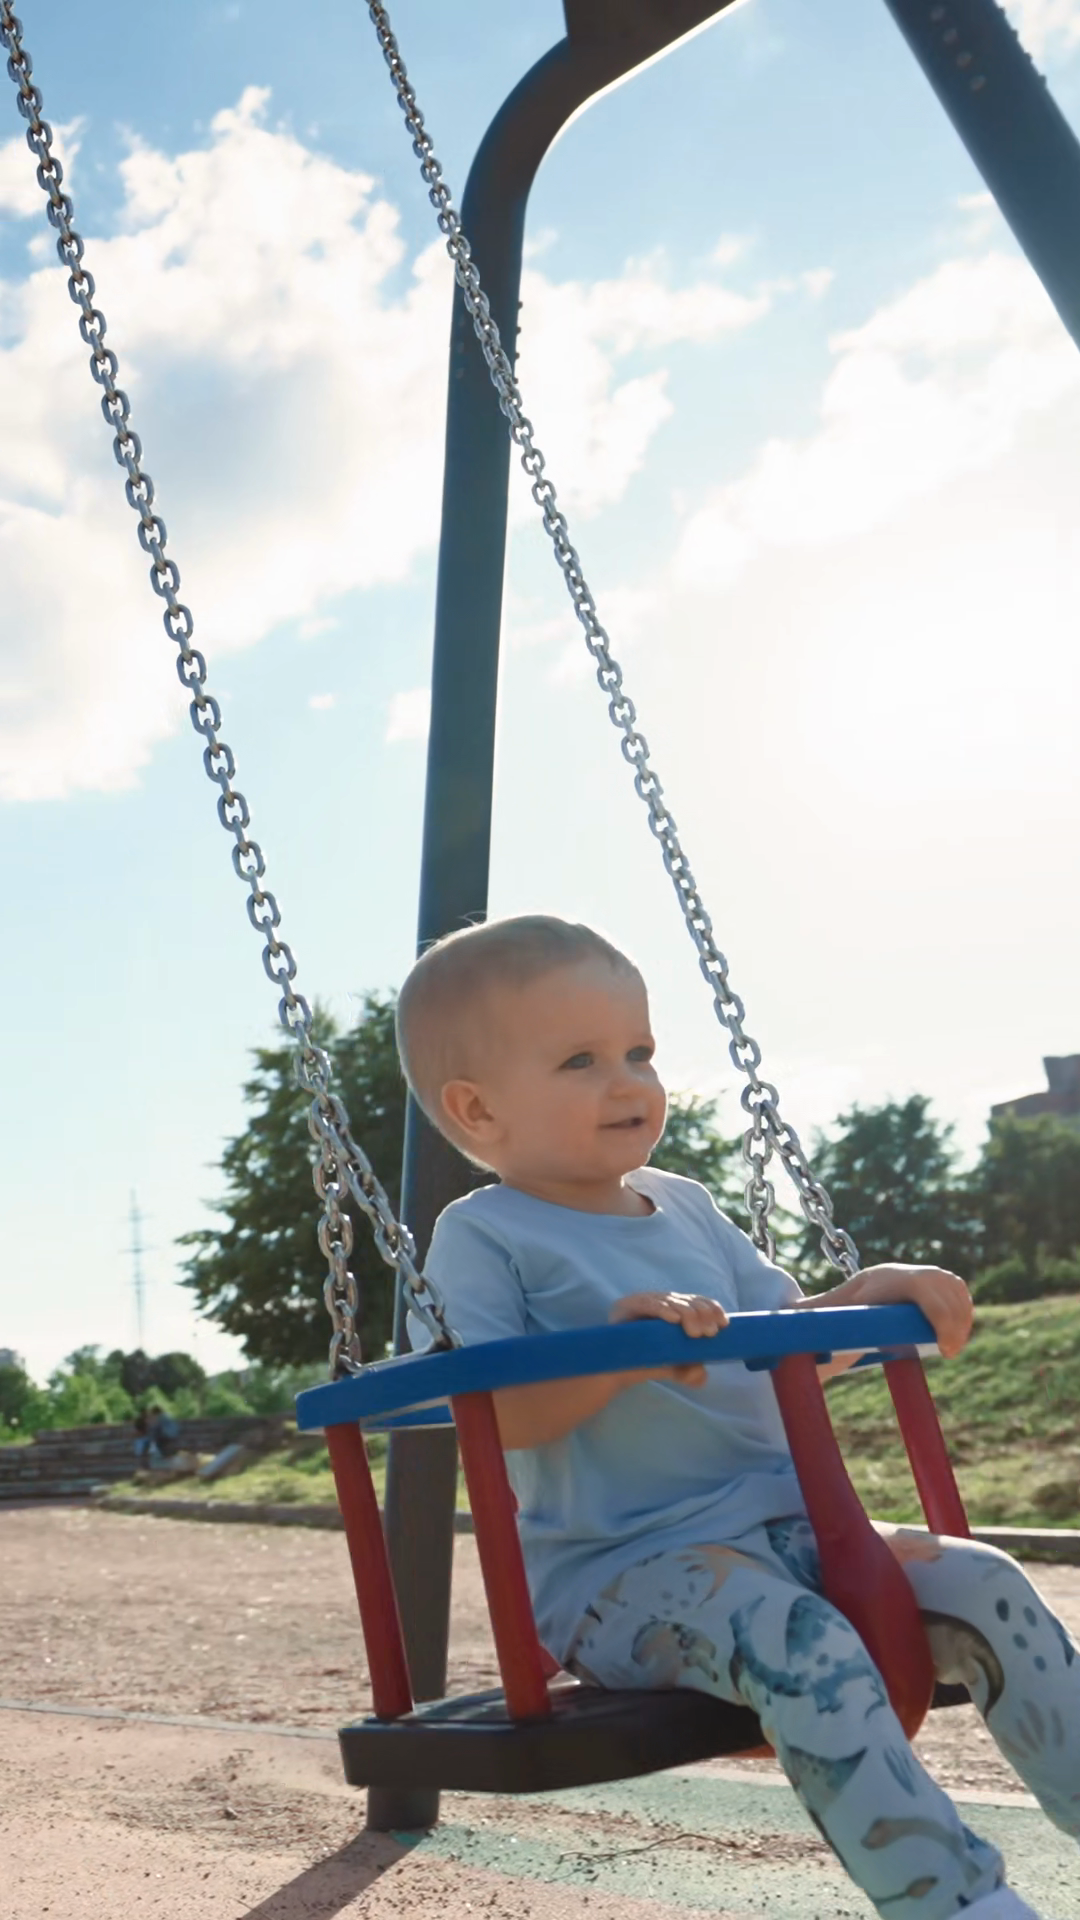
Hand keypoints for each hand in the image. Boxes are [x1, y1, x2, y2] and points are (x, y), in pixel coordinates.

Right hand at [610, 1290, 728, 1387]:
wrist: (614, 1371)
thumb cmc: (645, 1363)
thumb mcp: (673, 1368)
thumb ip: (688, 1371)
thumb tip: (701, 1375)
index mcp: (673, 1310)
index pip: (696, 1301)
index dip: (711, 1308)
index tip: (723, 1324)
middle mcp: (659, 1302)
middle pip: (686, 1300)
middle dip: (702, 1315)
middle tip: (709, 1334)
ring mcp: (642, 1302)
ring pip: (671, 1301)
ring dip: (687, 1314)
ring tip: (695, 1333)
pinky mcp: (626, 1305)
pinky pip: (648, 1304)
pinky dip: (662, 1310)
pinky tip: (674, 1320)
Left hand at [854, 1264, 973, 1359]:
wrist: (872, 1284)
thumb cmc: (862, 1305)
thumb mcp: (859, 1316)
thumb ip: (860, 1329)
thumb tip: (850, 1352)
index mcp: (905, 1281)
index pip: (935, 1306)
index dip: (944, 1330)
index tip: (944, 1351)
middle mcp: (924, 1273)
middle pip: (952, 1305)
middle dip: (956, 1331)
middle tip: (949, 1353)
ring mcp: (936, 1273)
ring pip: (960, 1299)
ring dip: (962, 1324)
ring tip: (953, 1346)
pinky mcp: (945, 1277)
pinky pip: (962, 1294)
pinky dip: (964, 1313)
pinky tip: (960, 1330)